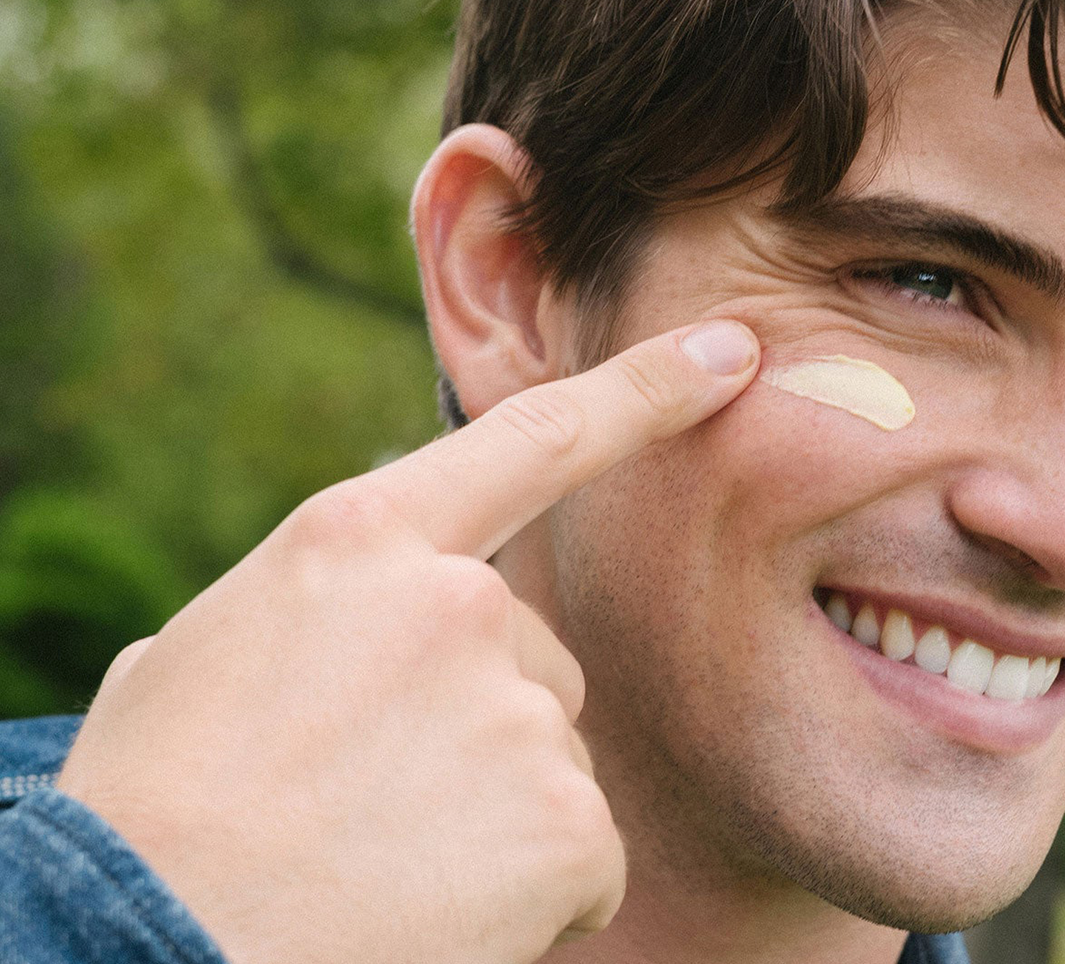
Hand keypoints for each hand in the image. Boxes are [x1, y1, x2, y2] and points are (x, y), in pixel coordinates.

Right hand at [56, 320, 759, 963]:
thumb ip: (308, 608)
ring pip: (551, 754)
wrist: (143, 953)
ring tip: (388, 859)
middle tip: (375, 797)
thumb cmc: (153, 817)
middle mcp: (456, 602)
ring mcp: (517, 707)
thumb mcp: (194, 660)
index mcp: (360, 541)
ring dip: (496, 807)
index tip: (731, 350)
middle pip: (534, 651)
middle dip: (483, 715)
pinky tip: (445, 910)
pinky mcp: (565, 819)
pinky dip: (536, 892)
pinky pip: (584, 852)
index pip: (537, 438)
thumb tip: (339, 621)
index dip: (648, 390)